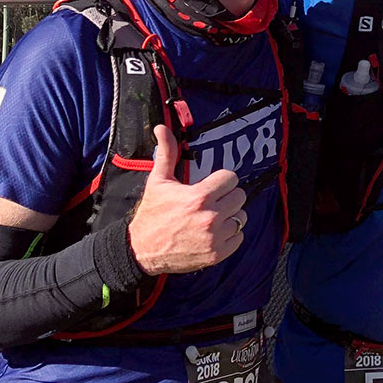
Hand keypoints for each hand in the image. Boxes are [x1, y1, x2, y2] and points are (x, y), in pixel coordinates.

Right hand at [126, 125, 248, 275]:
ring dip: (230, 216)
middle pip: (240, 196)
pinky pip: (239, 237)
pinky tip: (212, 233)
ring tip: (212, 218)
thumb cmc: (152, 213)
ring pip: (241, 217)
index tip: (211, 185)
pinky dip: (229, 236)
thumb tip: (162, 128)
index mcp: (199, 196)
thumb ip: (167, 153)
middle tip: (211, 201)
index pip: (231, 178)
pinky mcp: (217, 254)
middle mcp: (210, 216)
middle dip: (227, 197)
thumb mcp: (158, 181)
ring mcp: (215, 237)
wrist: (141, 250)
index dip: (221, 180)